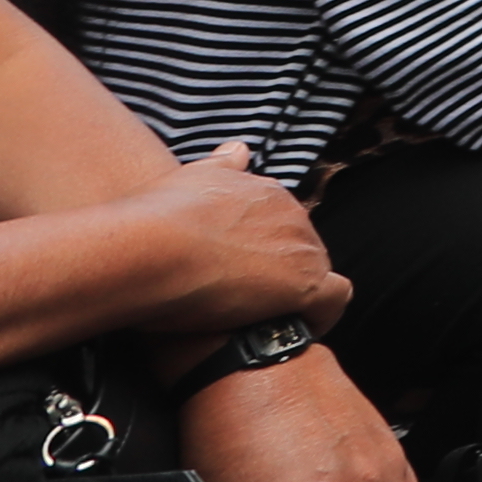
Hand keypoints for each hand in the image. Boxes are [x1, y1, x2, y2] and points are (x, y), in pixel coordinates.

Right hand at [126, 144, 346, 335]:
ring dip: (294, 297)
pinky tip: (295, 332)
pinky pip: (334, 300)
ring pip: (316, 273)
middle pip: (300, 248)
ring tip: (260, 323)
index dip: (263, 250)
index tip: (239, 271)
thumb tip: (240, 150)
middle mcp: (290, 213)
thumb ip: (220, 166)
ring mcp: (301, 248)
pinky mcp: (304, 284)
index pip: (280, 222)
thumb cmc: (152, 220)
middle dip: (279, 273)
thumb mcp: (190, 177)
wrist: (147, 249)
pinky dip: (320, 316)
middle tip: (245, 303)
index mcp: (264, 192)